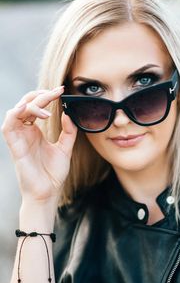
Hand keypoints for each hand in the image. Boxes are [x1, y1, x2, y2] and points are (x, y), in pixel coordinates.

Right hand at [1, 86, 77, 204]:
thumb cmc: (53, 173)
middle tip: (56, 92)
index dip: (47, 96)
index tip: (61, 90)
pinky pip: (8, 126)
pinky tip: (27, 108)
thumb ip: (68, 131)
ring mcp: (19, 138)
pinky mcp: (14, 146)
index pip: (37, 107)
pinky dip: (15, 114)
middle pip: (27, 104)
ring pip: (17, 111)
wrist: (48, 192)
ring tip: (47, 102)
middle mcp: (25, 132)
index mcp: (35, 131)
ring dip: (31, 103)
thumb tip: (68, 113)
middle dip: (41, 95)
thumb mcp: (65, 148)